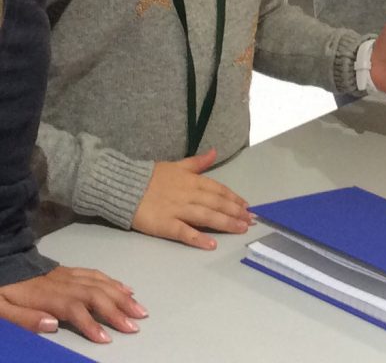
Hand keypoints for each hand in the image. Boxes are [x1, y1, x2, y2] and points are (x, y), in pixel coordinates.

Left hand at [0, 266, 147, 343]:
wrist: (4, 262)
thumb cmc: (3, 290)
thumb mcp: (2, 308)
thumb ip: (26, 318)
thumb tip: (53, 324)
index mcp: (47, 295)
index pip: (76, 309)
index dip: (92, 323)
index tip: (108, 337)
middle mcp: (64, 283)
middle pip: (95, 295)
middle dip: (118, 310)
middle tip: (136, 324)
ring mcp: (70, 275)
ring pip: (100, 284)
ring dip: (122, 296)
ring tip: (139, 309)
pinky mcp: (71, 271)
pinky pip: (96, 274)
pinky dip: (113, 282)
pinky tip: (126, 289)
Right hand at [132, 149, 253, 249]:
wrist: (124, 185)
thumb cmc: (150, 176)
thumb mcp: (177, 165)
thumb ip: (197, 162)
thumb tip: (214, 152)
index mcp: (192, 181)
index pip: (218, 190)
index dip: (234, 198)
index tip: (247, 206)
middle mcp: (189, 195)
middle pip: (217, 204)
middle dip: (235, 212)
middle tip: (250, 221)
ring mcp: (178, 210)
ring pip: (206, 216)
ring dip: (225, 223)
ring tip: (240, 229)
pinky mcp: (164, 225)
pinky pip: (184, 232)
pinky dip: (198, 238)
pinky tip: (211, 244)